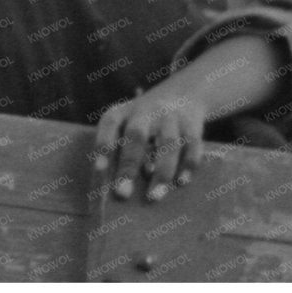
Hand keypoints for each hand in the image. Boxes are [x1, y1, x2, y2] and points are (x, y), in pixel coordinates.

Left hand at [94, 88, 208, 201]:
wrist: (181, 95)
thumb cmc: (143, 124)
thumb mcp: (126, 125)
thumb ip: (121, 151)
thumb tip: (119, 190)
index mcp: (122, 111)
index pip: (109, 124)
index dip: (103, 145)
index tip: (98, 169)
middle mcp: (145, 111)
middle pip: (136, 135)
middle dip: (129, 165)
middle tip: (122, 193)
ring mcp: (171, 117)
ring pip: (168, 142)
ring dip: (161, 172)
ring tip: (153, 197)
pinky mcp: (193, 125)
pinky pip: (192, 146)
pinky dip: (187, 165)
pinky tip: (181, 182)